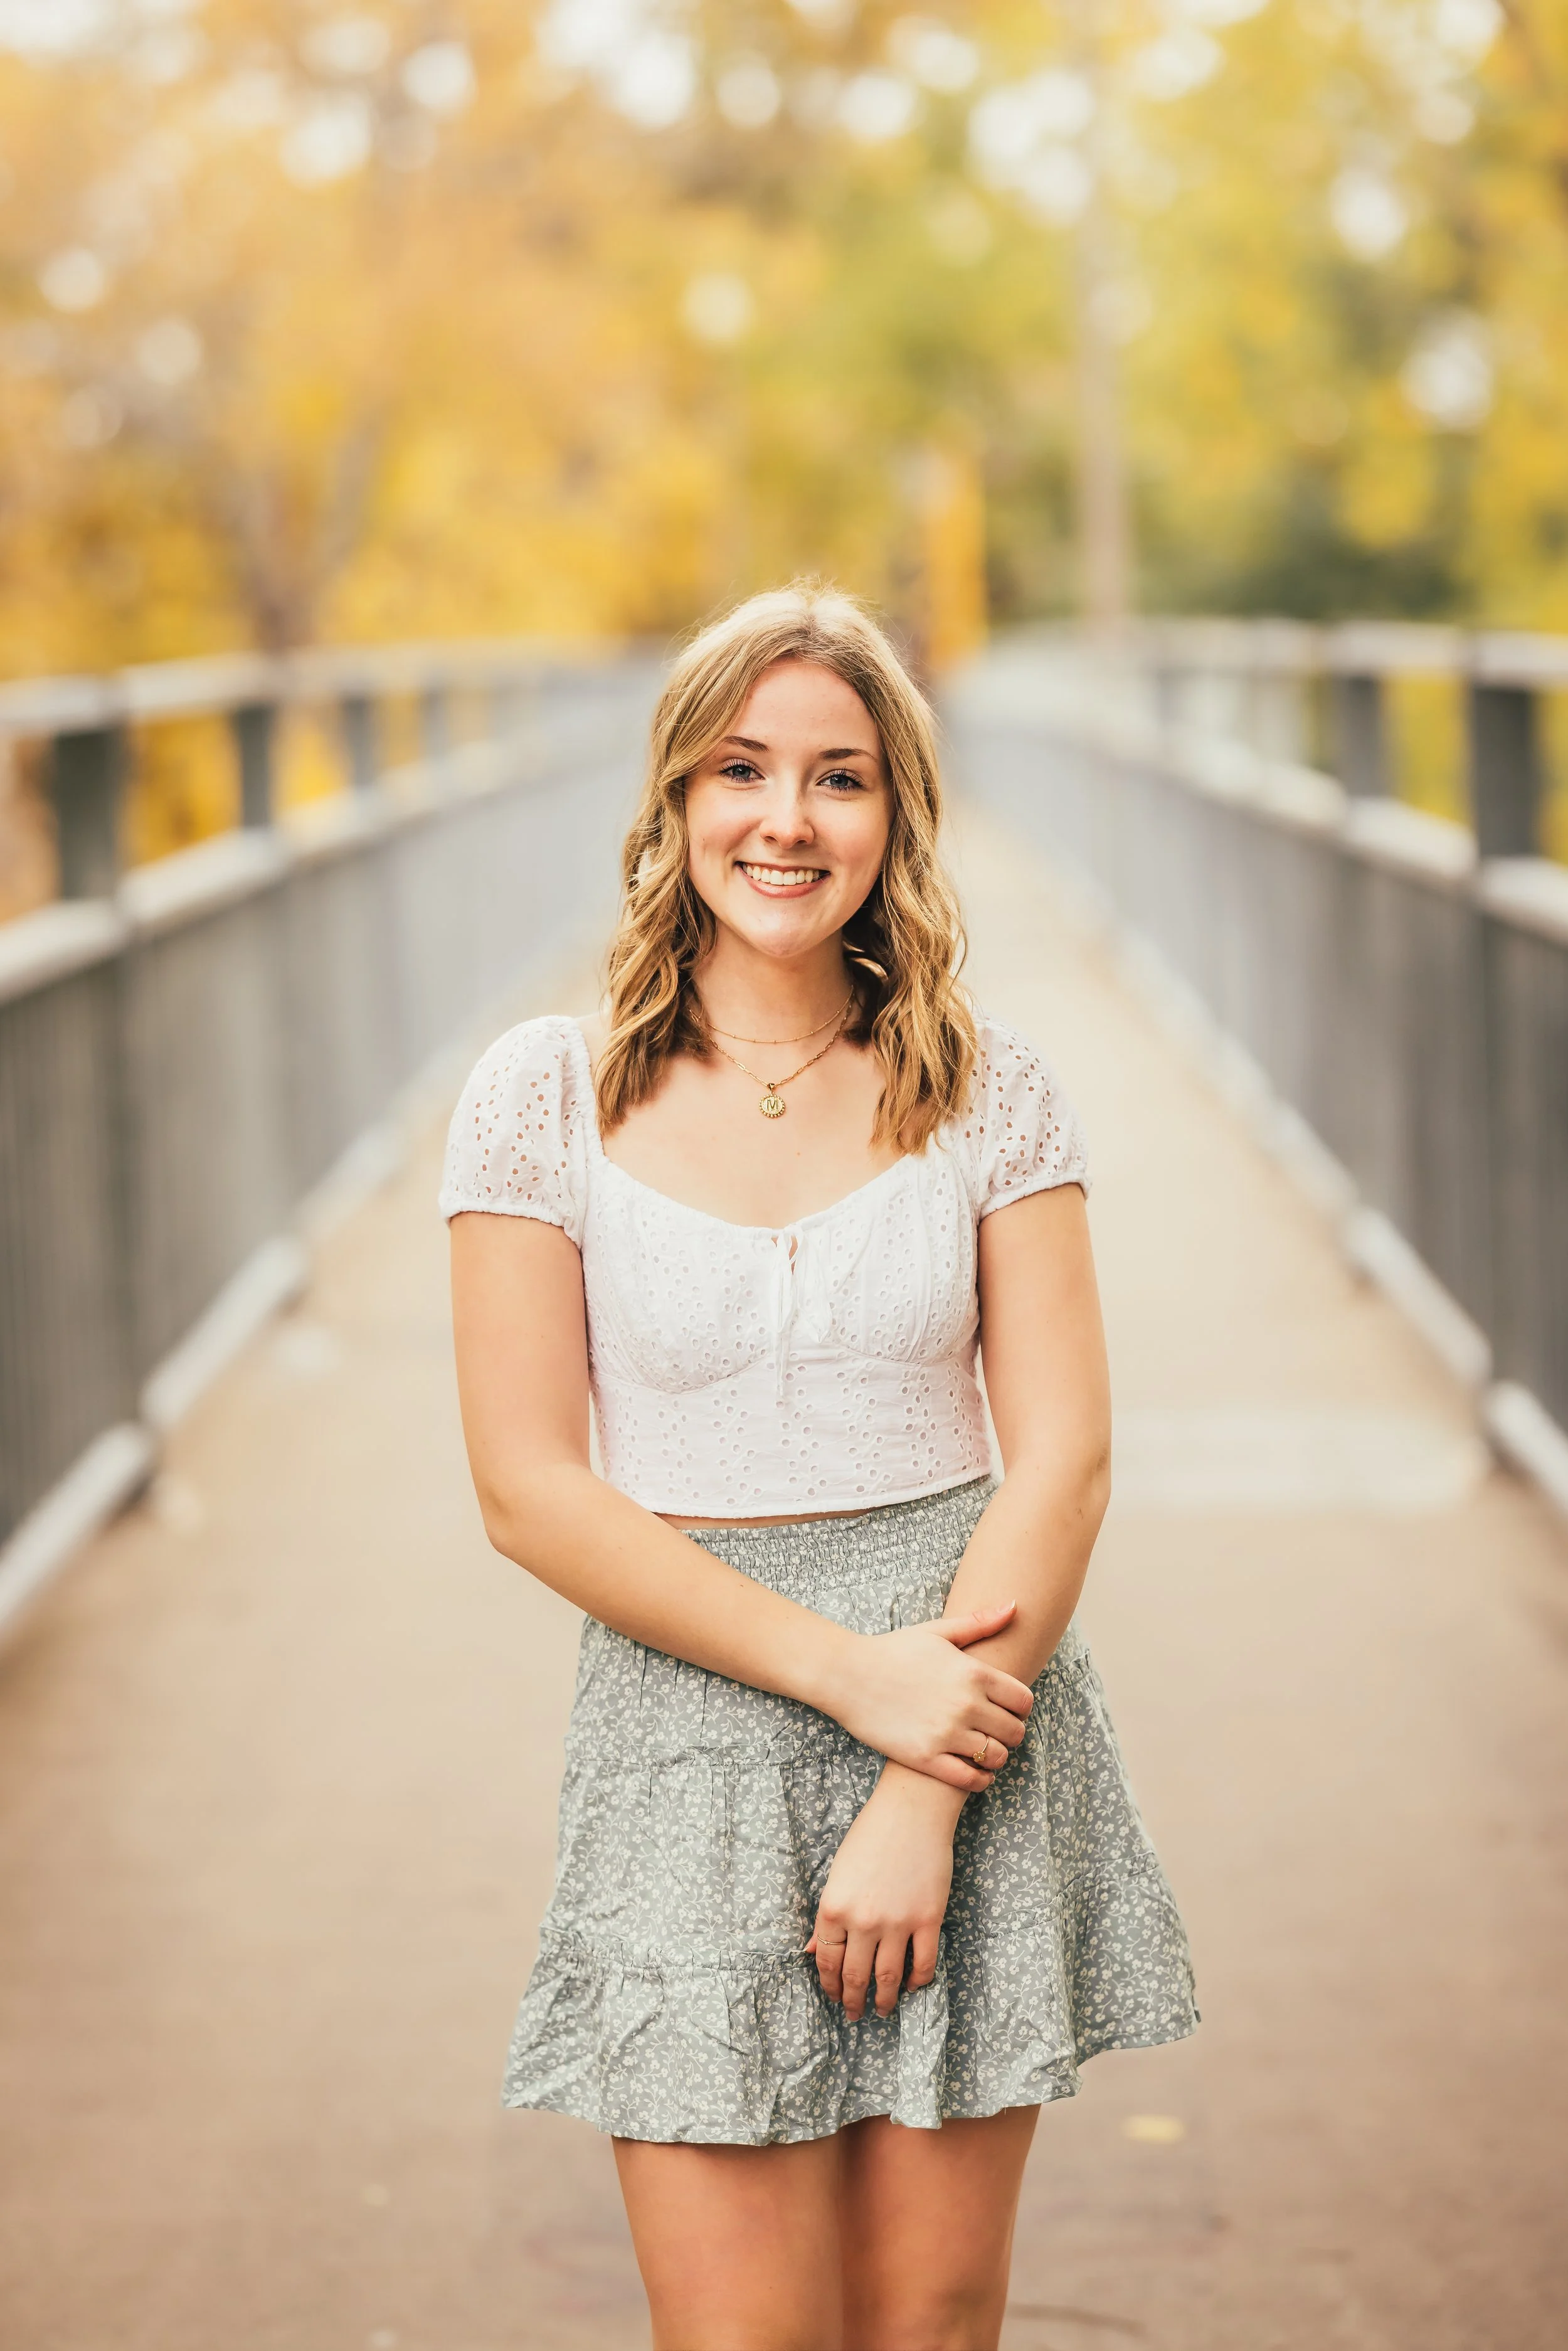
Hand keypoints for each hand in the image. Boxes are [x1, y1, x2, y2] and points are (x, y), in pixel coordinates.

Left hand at [808, 1768, 962, 2019]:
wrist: (913, 1810)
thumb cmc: (871, 1835)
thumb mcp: (838, 1873)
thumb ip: (827, 1915)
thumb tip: (811, 1949)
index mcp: (833, 1906)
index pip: (826, 1960)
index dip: (829, 1984)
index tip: (834, 1995)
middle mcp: (862, 1920)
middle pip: (855, 1976)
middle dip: (852, 2000)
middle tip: (854, 2014)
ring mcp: (897, 1922)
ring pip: (887, 1978)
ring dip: (882, 2001)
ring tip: (881, 2010)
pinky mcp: (928, 1919)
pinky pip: (923, 1964)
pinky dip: (917, 1982)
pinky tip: (912, 1988)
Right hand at [818, 1605, 1033, 1792]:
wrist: (848, 1676)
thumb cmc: (893, 1650)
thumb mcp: (937, 1631)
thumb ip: (979, 1623)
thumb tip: (1014, 1606)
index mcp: (973, 1673)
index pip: (1024, 1701)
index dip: (1022, 1708)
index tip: (1010, 1709)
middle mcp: (965, 1704)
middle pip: (1014, 1732)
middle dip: (1010, 1733)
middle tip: (995, 1731)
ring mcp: (946, 1734)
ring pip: (996, 1757)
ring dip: (995, 1757)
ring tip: (983, 1750)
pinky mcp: (926, 1758)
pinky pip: (970, 1780)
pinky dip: (979, 1779)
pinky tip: (974, 1771)